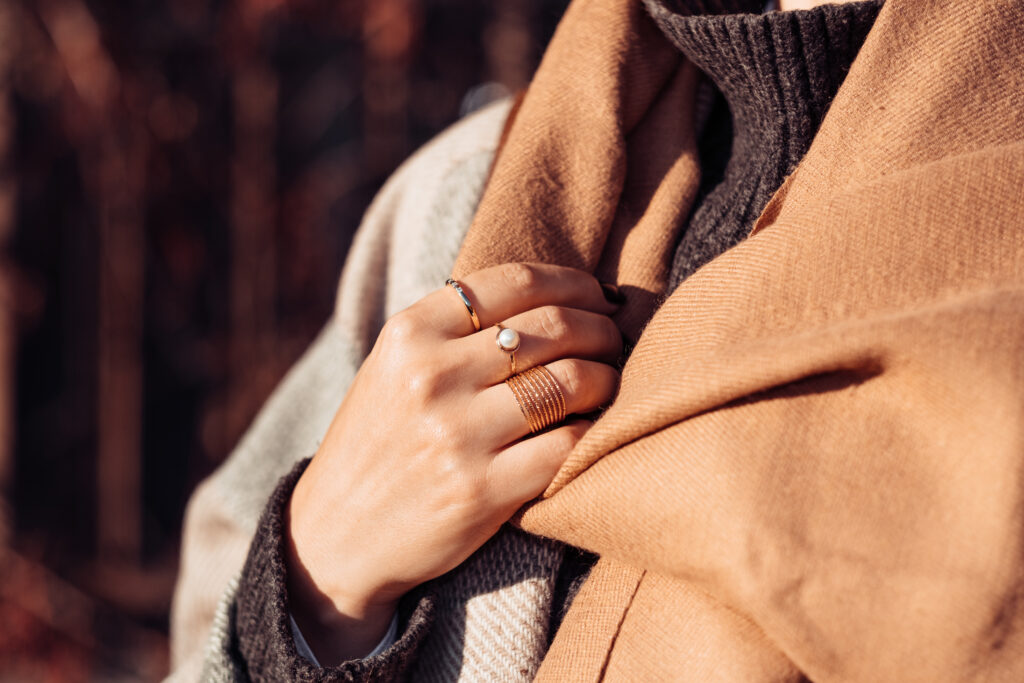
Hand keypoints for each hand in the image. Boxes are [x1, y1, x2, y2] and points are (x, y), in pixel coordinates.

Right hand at [286, 263, 622, 663]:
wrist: (337, 535)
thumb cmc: (380, 442)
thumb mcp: (394, 367)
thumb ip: (456, 329)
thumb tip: (557, 296)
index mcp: (409, 333)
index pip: (515, 282)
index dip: (573, 283)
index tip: (597, 296)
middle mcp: (431, 376)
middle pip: (553, 327)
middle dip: (602, 329)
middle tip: (614, 339)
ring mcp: (456, 435)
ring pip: (569, 381)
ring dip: (607, 377)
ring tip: (610, 381)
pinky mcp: (482, 491)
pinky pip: (568, 445)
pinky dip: (595, 432)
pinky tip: (595, 428)